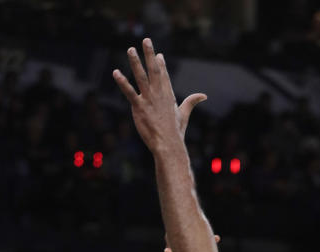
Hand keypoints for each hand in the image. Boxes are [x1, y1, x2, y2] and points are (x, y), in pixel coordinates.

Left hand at [113, 38, 205, 152]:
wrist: (168, 144)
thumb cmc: (176, 132)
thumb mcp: (184, 114)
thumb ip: (191, 102)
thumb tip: (204, 95)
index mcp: (168, 95)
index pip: (164, 75)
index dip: (160, 64)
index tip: (158, 54)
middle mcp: (159, 94)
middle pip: (154, 70)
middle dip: (150, 54)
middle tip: (146, 40)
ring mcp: (148, 99)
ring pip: (141, 76)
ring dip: (135, 62)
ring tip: (130, 49)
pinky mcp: (139, 107)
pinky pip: (129, 92)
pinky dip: (122, 82)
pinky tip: (116, 73)